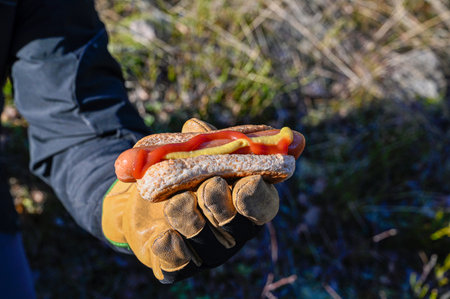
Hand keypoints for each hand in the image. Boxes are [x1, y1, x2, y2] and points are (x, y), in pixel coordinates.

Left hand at [102, 119, 279, 282]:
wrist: (138, 198)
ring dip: (191, 218)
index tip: (245, 181)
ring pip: (209, 244)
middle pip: (239, 226)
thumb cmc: (175, 170)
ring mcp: (208, 252)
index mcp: (243, 201)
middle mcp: (232, 231)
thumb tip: (196, 126)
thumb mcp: (187, 149)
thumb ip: (197, 139)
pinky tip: (164, 234)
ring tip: (174, 201)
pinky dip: (172, 248)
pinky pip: (180, 264)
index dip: (257, 196)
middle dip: (221, 203)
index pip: (264, 204)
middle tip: (208, 185)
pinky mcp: (179, 266)